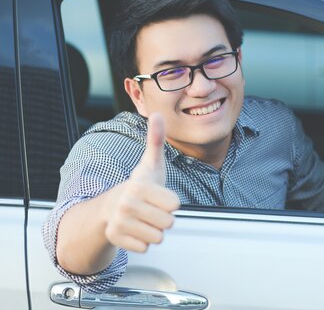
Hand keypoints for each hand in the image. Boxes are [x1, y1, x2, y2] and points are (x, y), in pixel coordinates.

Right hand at [103, 113, 180, 252]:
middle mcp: (127, 205)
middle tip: (151, 208)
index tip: (159, 195)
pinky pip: (145, 248)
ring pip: (158, 237)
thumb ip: (156, 140)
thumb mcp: (151, 163)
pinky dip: (142, 241)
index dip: (171, 202)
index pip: (175, 205)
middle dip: (164, 217)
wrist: (111, 206)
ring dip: (154, 230)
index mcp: (139, 187)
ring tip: (144, 218)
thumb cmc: (140, 185)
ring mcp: (119, 222)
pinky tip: (135, 229)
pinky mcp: (115, 238)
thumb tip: (158, 113)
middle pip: (168, 223)